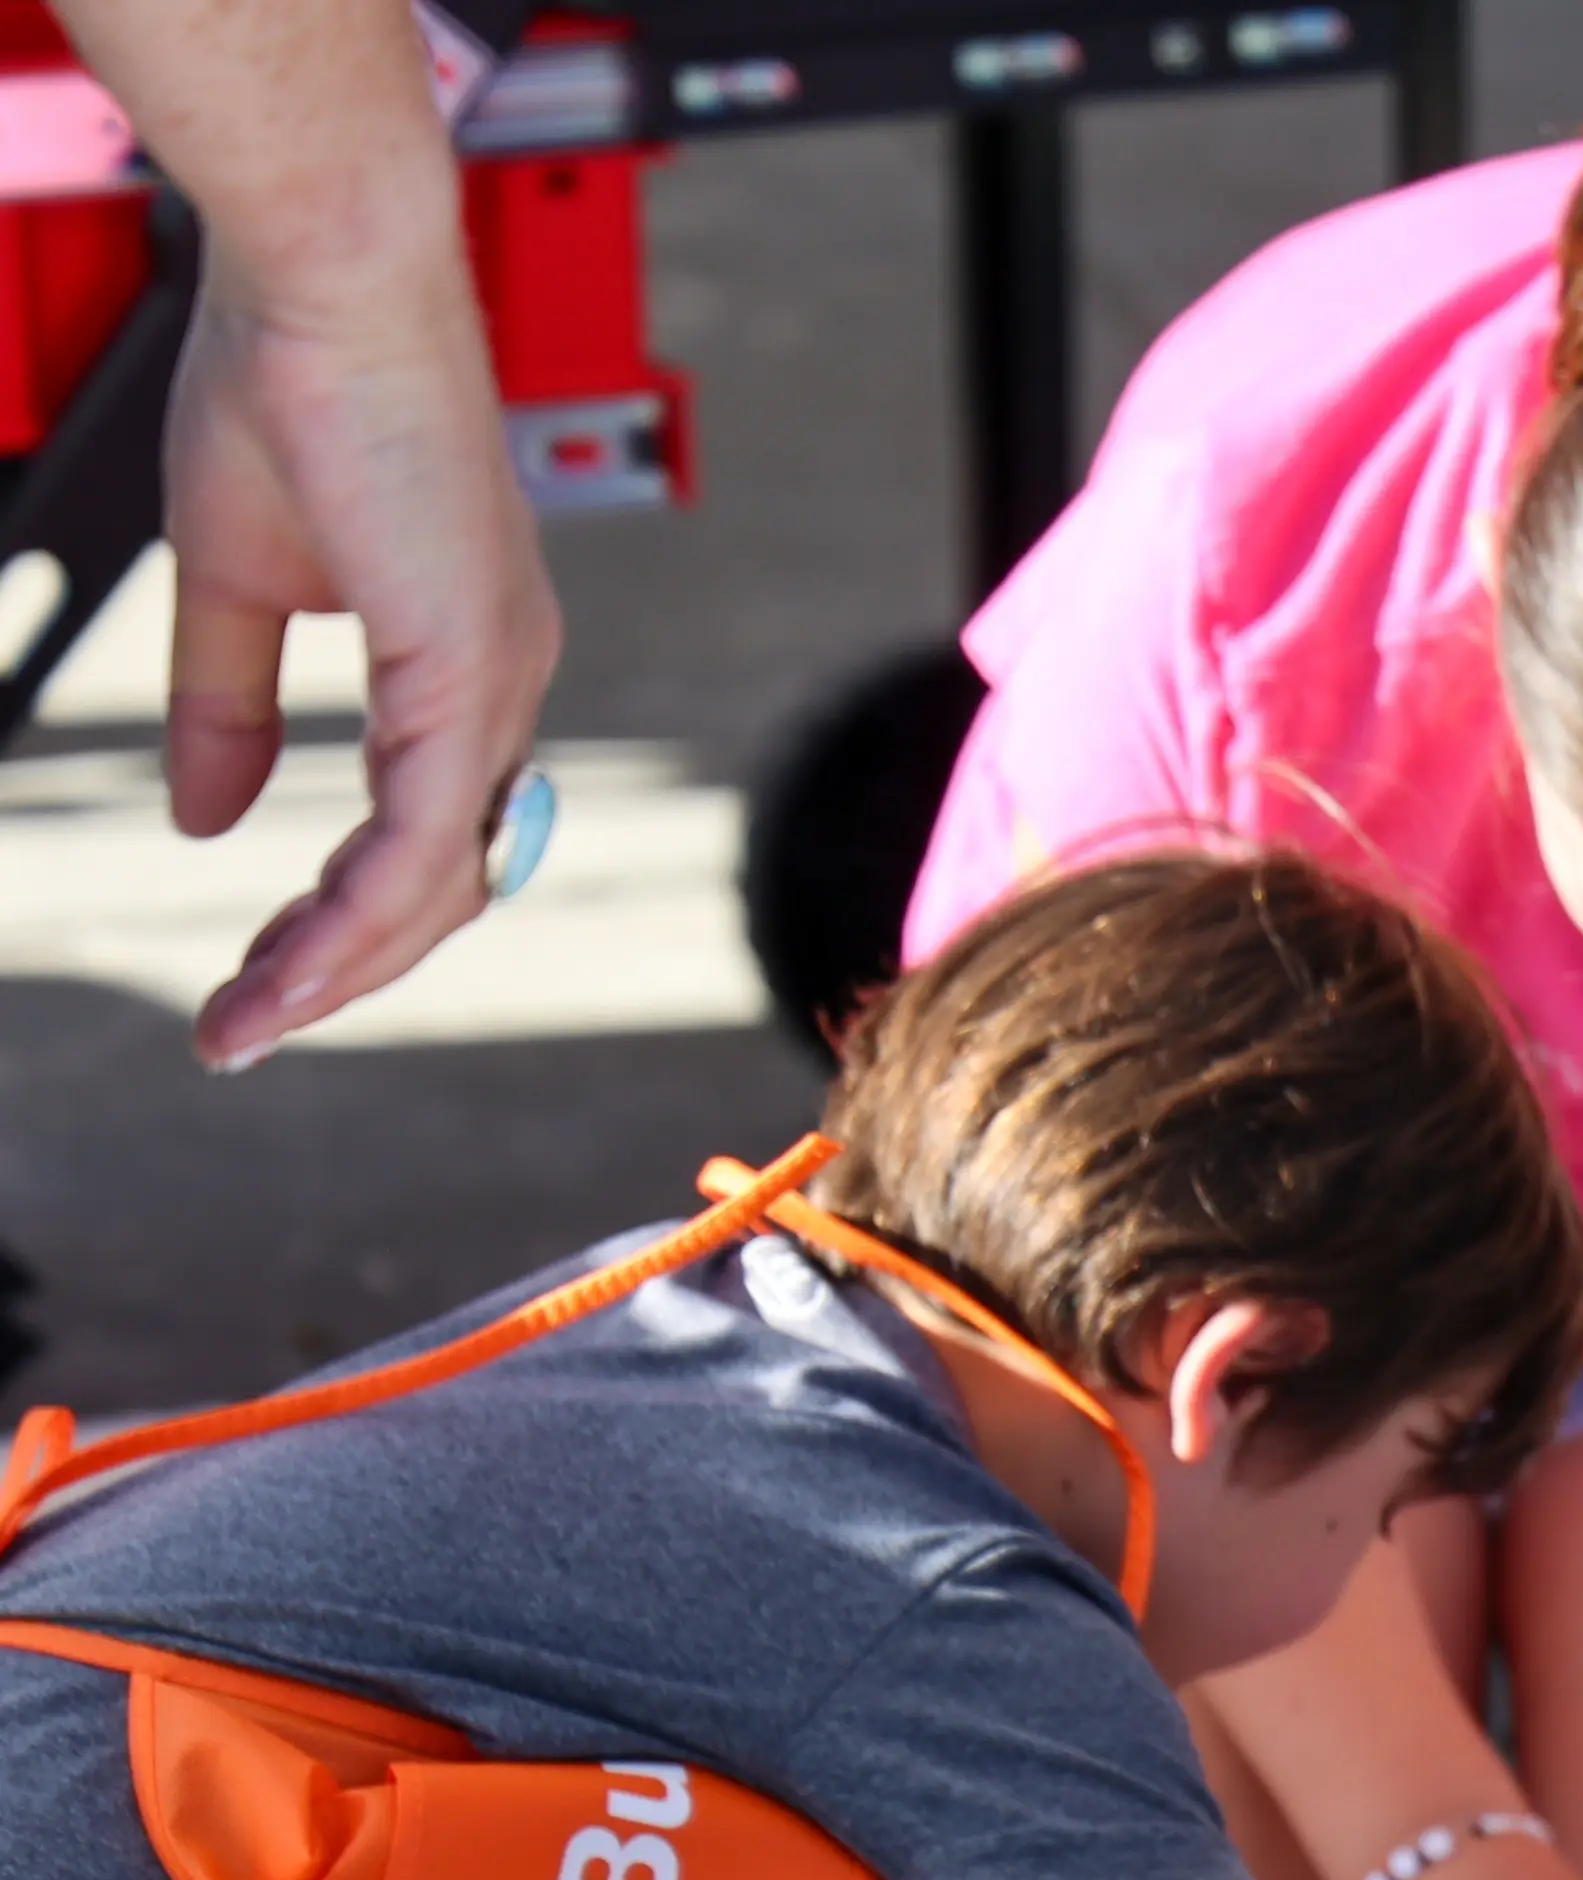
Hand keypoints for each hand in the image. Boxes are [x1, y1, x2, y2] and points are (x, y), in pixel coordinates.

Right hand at [164, 208, 558, 1062]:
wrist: (321, 277)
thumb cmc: (287, 385)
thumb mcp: (236, 580)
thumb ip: (226, 707)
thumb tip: (206, 815)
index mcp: (464, 665)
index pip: (426, 834)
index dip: (345, 915)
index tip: (257, 971)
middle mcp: (503, 688)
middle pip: (440, 884)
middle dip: (339, 968)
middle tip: (242, 1026)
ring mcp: (500, 685)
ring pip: (433, 881)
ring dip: (336, 964)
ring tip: (246, 1022)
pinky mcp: (470, 674)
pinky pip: (422, 837)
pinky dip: (356, 913)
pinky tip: (291, 964)